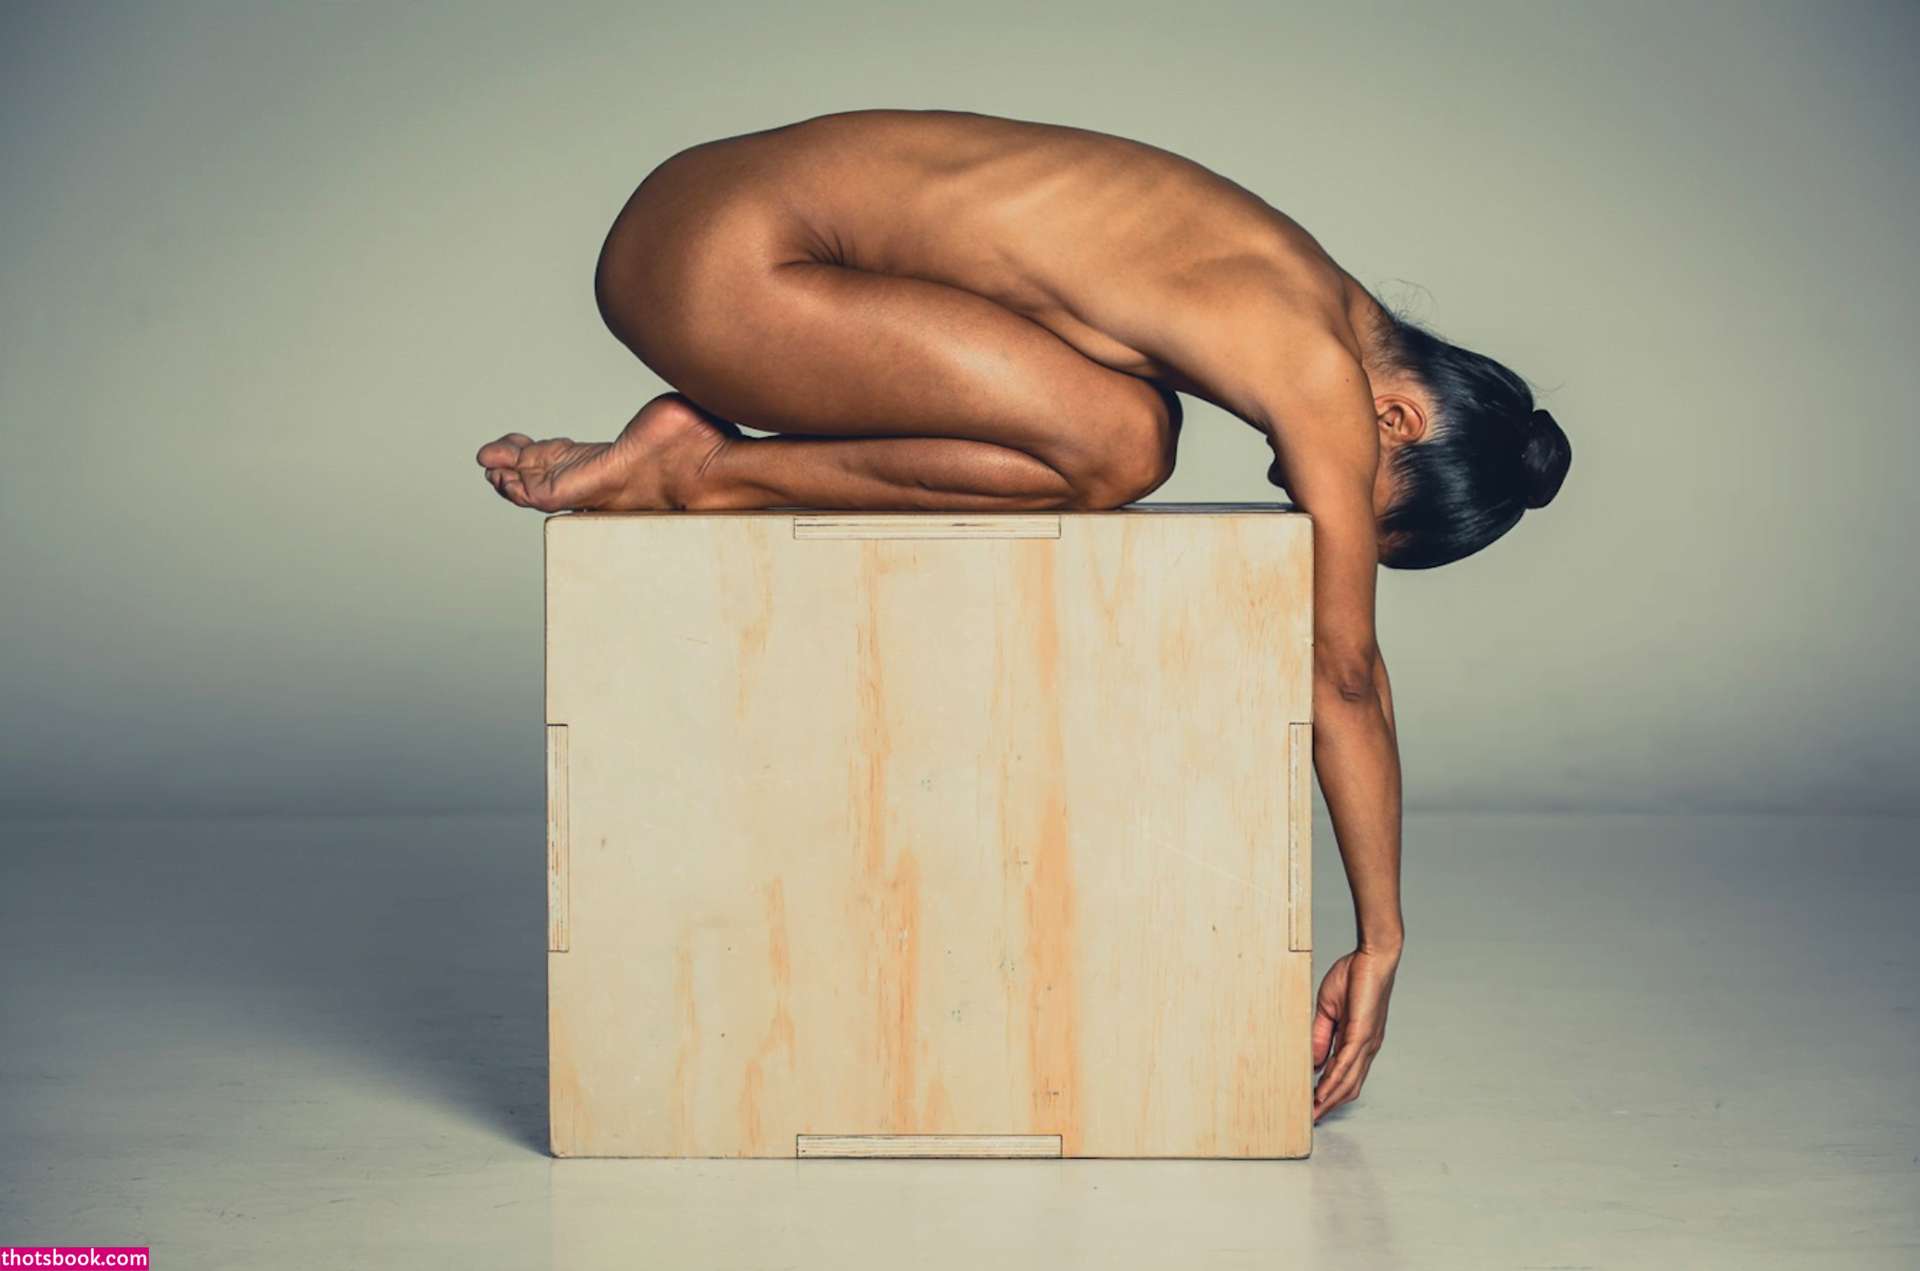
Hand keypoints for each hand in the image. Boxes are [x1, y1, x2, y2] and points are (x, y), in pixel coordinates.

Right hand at [1311, 946, 1399, 1121]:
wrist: (1373, 956)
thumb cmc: (1353, 976)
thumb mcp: (1329, 1009)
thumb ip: (1321, 1035)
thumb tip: (1314, 1062)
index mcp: (1360, 1040)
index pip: (1345, 1075)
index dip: (1330, 1092)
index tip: (1313, 1105)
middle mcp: (1367, 1047)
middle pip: (1349, 1086)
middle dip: (1330, 1104)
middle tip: (1312, 1118)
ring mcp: (1367, 1042)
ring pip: (1349, 1080)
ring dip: (1331, 1099)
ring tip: (1314, 1112)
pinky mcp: (1363, 1034)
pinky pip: (1347, 1064)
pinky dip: (1334, 1081)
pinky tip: (1322, 1092)